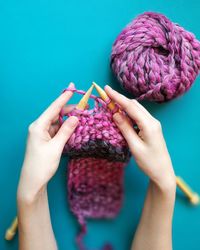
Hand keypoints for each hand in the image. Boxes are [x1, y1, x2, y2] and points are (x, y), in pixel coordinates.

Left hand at [17, 83, 78, 202]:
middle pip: (56, 114)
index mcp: (38, 126)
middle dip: (69, 109)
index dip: (63, 98)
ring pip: (58, 122)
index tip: (72, 88)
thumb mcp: (56, 147)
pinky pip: (57, 130)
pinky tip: (75, 127)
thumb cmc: (42, 165)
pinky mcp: (46, 140)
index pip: (53, 108)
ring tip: (82, 116)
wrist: (33, 182)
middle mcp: (39, 127)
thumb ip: (66, 131)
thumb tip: (76, 117)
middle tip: (84, 107)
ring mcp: (42, 134)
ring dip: (69, 119)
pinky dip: (66, 128)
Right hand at [105, 85, 175, 191]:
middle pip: (134, 105)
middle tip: (106, 96)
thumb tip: (115, 113)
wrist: (162, 172)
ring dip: (124, 106)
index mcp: (149, 125)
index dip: (118, 97)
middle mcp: (152, 121)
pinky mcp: (151, 128)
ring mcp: (153, 124)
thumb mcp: (134, 146)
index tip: (107, 89)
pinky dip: (129, 113)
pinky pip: (138, 116)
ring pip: (136, 110)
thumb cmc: (149, 162)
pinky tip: (121, 116)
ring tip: (111, 105)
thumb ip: (125, 128)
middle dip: (120, 99)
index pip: (131, 107)